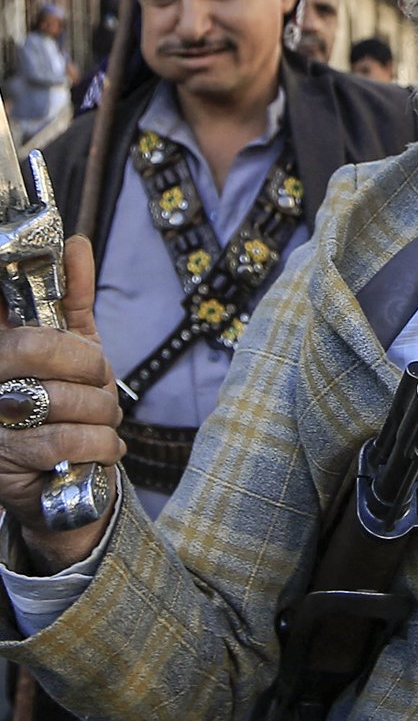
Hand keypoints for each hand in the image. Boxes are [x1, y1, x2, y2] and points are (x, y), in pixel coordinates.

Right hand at [0, 236, 122, 568]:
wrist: (64, 477)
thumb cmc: (65, 399)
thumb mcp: (72, 344)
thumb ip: (70, 295)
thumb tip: (74, 243)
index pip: (5, 305)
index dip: (42, 317)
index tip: (75, 340)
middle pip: (37, 348)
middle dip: (89, 365)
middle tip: (100, 380)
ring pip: (58, 398)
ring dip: (101, 411)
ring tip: (103, 418)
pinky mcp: (0, 462)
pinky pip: (65, 441)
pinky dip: (102, 444)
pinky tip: (104, 446)